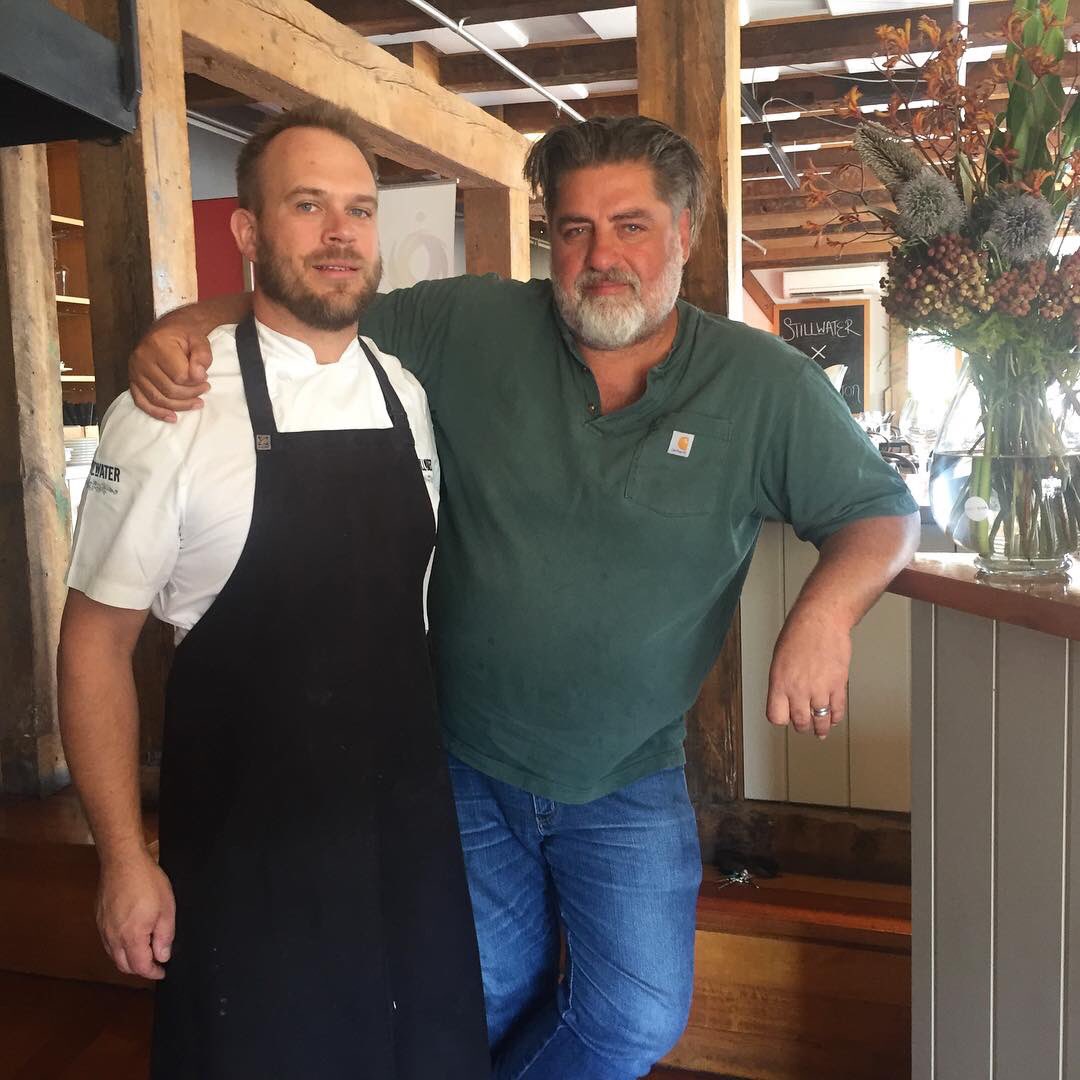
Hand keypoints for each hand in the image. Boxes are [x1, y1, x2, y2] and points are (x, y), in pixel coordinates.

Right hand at [96, 854, 175, 979]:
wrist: (122, 861)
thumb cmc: (147, 881)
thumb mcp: (166, 908)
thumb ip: (165, 936)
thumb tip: (163, 956)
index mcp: (131, 936)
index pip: (140, 966)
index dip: (152, 972)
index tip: (162, 971)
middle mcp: (113, 937)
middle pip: (124, 965)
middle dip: (140, 968)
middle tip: (155, 962)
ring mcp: (103, 928)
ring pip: (114, 955)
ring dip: (128, 959)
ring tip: (145, 951)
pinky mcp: (99, 919)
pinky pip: (108, 942)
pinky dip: (119, 947)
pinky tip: (130, 937)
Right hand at [129, 322, 211, 421]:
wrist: (167, 329)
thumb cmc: (185, 335)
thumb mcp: (199, 339)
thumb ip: (202, 356)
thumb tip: (199, 376)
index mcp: (158, 346)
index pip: (179, 376)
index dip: (196, 382)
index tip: (206, 379)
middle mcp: (142, 359)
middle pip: (169, 390)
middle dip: (191, 394)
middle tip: (205, 390)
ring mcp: (134, 371)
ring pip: (157, 398)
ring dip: (180, 406)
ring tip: (197, 403)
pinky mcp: (132, 380)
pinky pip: (141, 401)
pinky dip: (157, 412)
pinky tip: (172, 418)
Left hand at [765, 607, 850, 738]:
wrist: (821, 620)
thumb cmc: (798, 633)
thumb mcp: (779, 659)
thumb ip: (782, 681)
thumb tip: (786, 698)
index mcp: (779, 682)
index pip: (776, 716)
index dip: (781, 719)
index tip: (785, 718)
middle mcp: (798, 689)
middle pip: (799, 722)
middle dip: (802, 726)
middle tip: (805, 726)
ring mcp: (820, 689)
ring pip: (820, 720)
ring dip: (821, 728)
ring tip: (820, 730)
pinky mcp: (838, 685)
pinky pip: (837, 710)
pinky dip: (835, 718)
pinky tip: (833, 719)